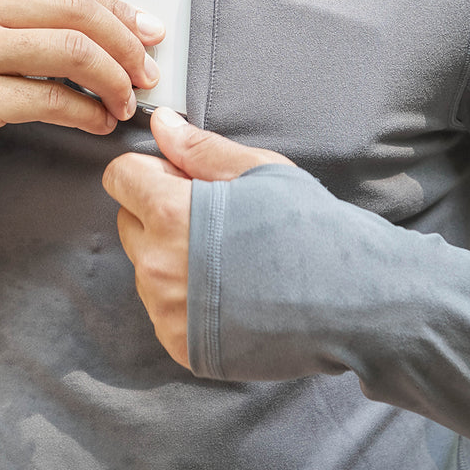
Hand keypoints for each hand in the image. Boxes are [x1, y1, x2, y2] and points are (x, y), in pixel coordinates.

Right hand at [0, 0, 164, 134]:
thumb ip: (26, 12)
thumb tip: (114, 23)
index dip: (115, 8)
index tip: (148, 30)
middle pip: (75, 13)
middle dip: (124, 43)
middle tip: (146, 71)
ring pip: (71, 53)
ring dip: (113, 80)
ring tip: (126, 101)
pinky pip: (49, 101)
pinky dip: (86, 112)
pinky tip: (98, 121)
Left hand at [103, 108, 292, 367]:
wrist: (349, 301)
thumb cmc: (308, 229)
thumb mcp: (259, 172)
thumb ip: (200, 149)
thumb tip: (161, 125)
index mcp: (171, 213)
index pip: (120, 177)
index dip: (150, 171)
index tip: (179, 179)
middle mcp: (158, 265)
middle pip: (128, 222)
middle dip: (157, 213)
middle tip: (213, 218)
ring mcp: (167, 310)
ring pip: (145, 268)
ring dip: (171, 258)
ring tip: (228, 259)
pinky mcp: (181, 345)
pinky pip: (163, 310)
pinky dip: (186, 300)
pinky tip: (229, 293)